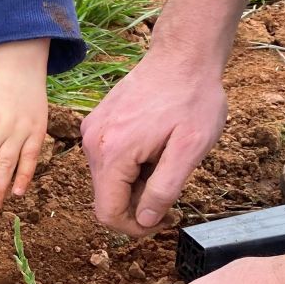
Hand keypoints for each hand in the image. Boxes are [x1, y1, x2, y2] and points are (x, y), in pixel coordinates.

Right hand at [82, 0, 251, 234]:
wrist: (182, 55)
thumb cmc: (192, 99)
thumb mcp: (189, 149)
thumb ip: (164, 189)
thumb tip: (145, 220)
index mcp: (112, 153)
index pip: (108, 213)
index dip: (134, 227)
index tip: (163, 218)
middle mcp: (93, 143)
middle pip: (106, 198)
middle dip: (137, 203)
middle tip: (172, 186)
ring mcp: (92, 130)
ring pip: (107, 179)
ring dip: (134, 183)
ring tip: (165, 160)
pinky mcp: (97, 122)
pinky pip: (107, 159)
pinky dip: (129, 165)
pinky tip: (154, 147)